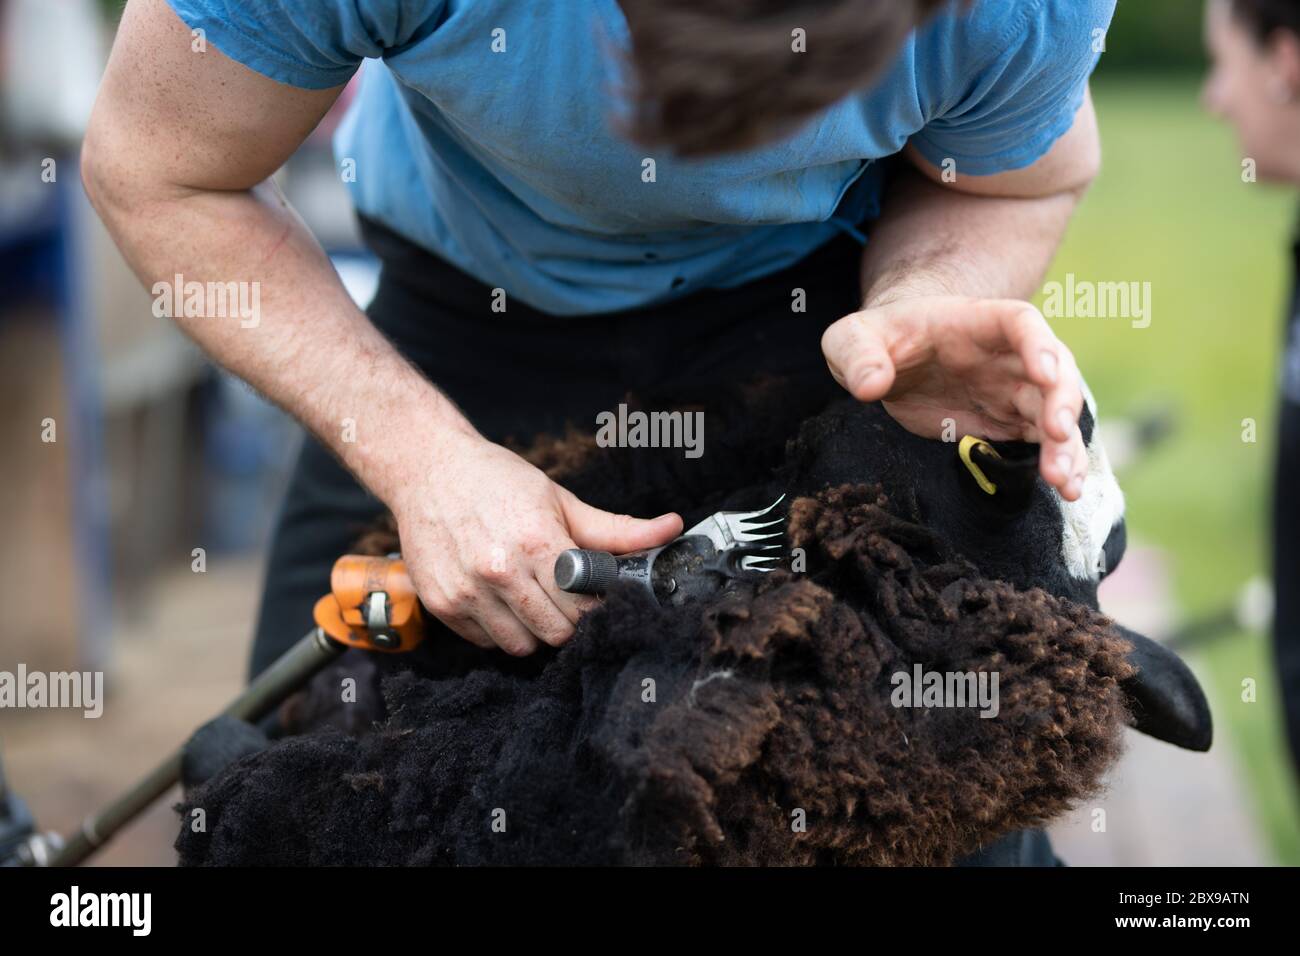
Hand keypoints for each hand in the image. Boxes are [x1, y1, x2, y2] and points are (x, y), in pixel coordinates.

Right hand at [390, 433, 682, 654]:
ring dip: (532, 630)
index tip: (592, 597)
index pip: (583, 609)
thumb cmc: (498, 481)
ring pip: (520, 647)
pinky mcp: (442, 605)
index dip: (594, 608)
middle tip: (561, 597)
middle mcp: (500, 570)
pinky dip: (498, 629)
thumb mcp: (560, 499)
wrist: (428, 468)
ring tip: (529, 597)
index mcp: (537, 542)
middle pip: (555, 634)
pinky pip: (486, 642)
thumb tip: (672, 528)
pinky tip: (498, 597)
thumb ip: (615, 529)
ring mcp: (467, 591)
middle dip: (567, 621)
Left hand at [822, 296, 1087, 500]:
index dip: (1038, 345)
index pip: (1021, 323)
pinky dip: (1058, 462)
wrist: (890, 356)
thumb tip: (870, 386)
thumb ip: (857, 354)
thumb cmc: (877, 338)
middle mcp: (1008, 355)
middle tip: (1055, 435)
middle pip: (1054, 371)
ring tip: (1065, 484)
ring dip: (1066, 445)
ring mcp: (1013, 389)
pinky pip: (1043, 441)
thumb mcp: (852, 337)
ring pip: (1055, 412)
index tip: (1044, 373)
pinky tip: (1065, 490)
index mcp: (977, 321)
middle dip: (1061, 402)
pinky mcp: (1008, 422)